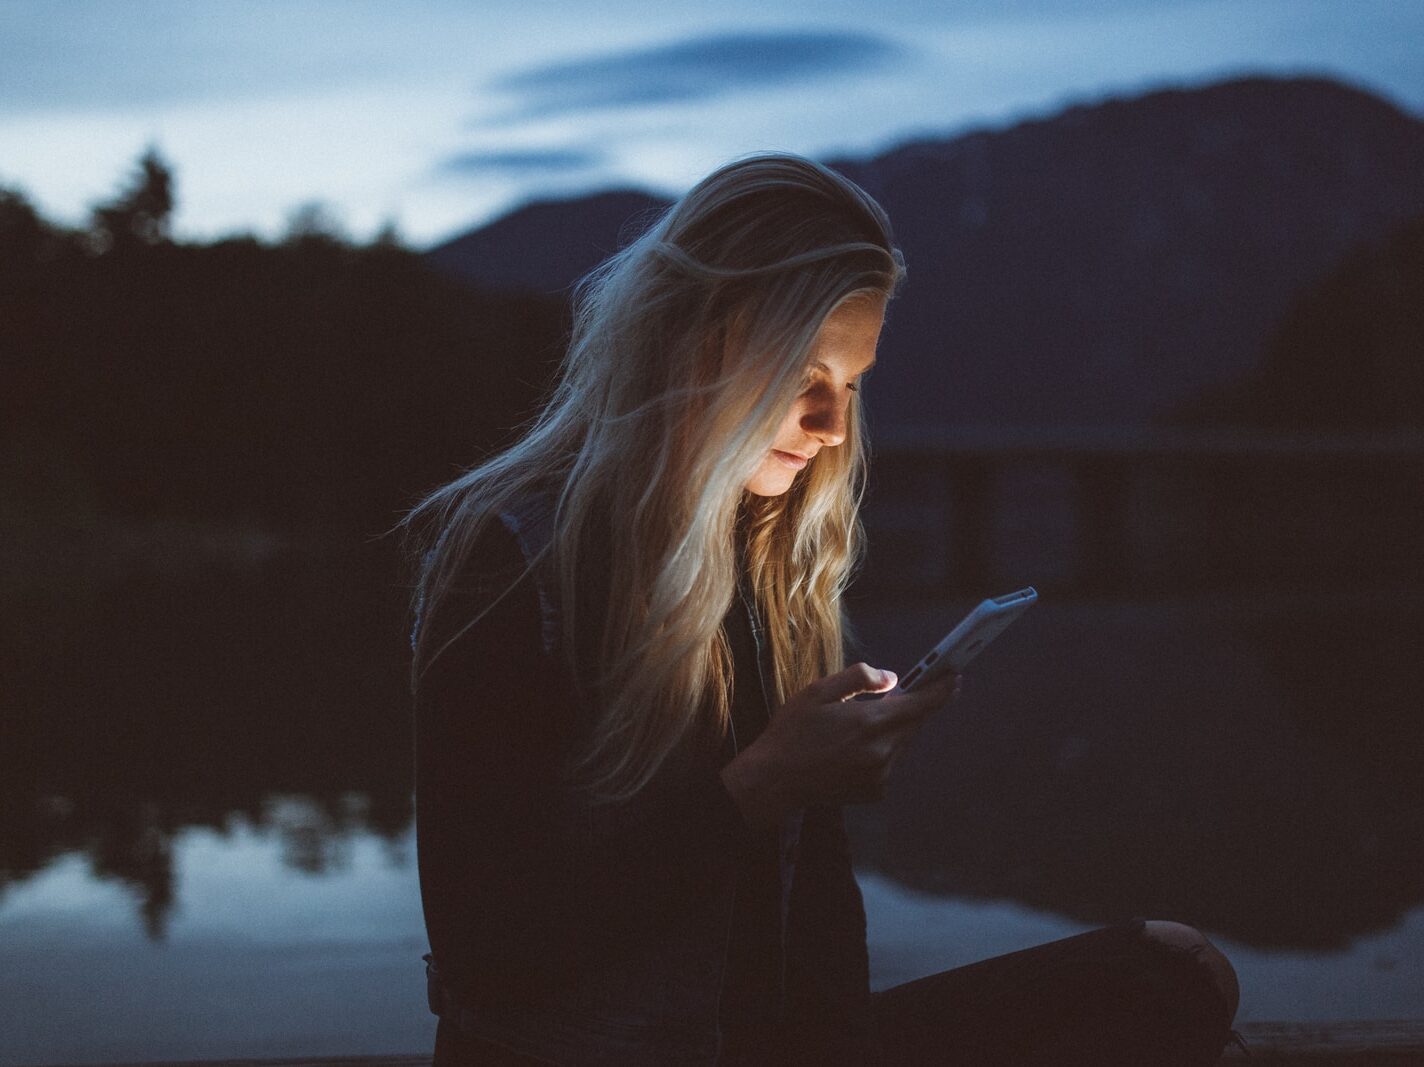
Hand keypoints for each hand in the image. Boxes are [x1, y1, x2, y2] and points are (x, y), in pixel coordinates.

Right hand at [720, 661, 961, 827]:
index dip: (941, 689)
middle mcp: (882, 752)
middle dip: (911, 706)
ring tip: (858, 725)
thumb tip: (892, 679)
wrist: (775, 780)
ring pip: (901, 743)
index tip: (955, 676)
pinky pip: (889, 762)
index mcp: (870, 723)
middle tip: (898, 693)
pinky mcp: (875, 791)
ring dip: (892, 729)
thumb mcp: (818, 691)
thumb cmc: (793, 732)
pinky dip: (880, 750)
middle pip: (914, 723)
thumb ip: (859, 679)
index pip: (921, 704)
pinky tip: (850, 749)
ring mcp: (880, 775)